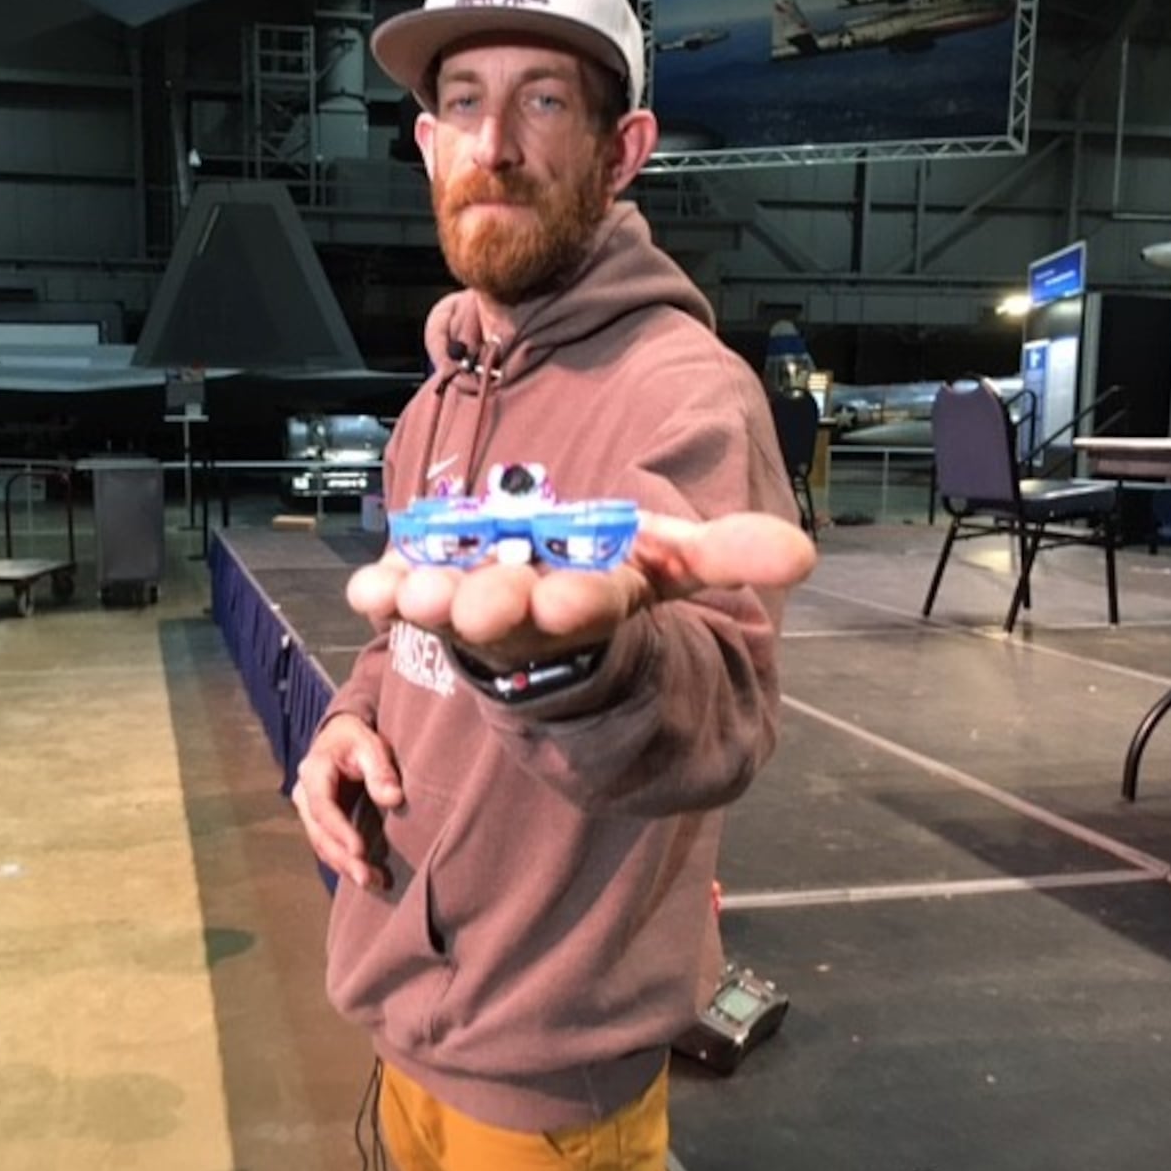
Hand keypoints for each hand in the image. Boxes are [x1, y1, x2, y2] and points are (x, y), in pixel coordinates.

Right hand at [292, 713, 402, 889]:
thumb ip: (381, 771)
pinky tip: (365, 876)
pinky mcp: (318, 821)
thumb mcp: (371, 745)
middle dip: (342, 858)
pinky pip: (327, 845)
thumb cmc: (357, 739)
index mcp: (314, 771)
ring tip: (371, 882)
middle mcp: (304, 793)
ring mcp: (308, 809)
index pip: (323, 807)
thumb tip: (393, 798)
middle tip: (366, 878)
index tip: (360, 850)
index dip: (339, 831)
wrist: (341, 737)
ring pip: (321, 844)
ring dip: (343, 865)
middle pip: (319, 832)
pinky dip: (344, 862)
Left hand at [347, 510, 815, 670]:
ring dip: (433, 604)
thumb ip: (727, 553)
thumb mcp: (670, 561)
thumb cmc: (603, 583)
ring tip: (416, 594)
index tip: (575, 598)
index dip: (585, 603)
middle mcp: (529, 617)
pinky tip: (366, 585)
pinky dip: (380, 592)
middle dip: (502, 607)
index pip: (593, 608)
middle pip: (516, 616)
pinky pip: (395, 598)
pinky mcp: (424, 597)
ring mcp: (471, 613)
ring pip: (451, 613)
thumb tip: (804, 554)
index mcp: (591, 606)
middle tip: (486, 601)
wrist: (537, 615)